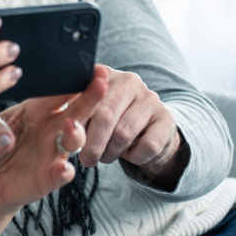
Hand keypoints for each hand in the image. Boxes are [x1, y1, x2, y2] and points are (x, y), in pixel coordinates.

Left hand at [0, 72, 105, 210]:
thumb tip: (5, 138)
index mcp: (36, 109)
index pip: (57, 91)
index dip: (71, 80)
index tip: (85, 68)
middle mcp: (51, 127)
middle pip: (76, 110)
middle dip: (90, 97)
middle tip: (101, 83)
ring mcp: (54, 151)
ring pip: (75, 139)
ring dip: (78, 132)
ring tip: (72, 125)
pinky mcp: (51, 176)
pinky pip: (64, 172)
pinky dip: (65, 171)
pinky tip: (63, 168)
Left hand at [64, 64, 187, 188]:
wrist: (149, 133)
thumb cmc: (111, 123)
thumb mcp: (91, 116)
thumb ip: (78, 117)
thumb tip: (68, 129)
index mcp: (105, 75)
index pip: (87, 96)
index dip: (77, 119)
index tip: (70, 135)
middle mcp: (129, 81)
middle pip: (105, 116)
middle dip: (92, 143)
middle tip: (86, 159)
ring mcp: (150, 98)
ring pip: (124, 134)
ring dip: (112, 152)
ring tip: (106, 156)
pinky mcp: (167, 118)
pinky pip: (147, 146)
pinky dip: (135, 157)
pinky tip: (131, 153)